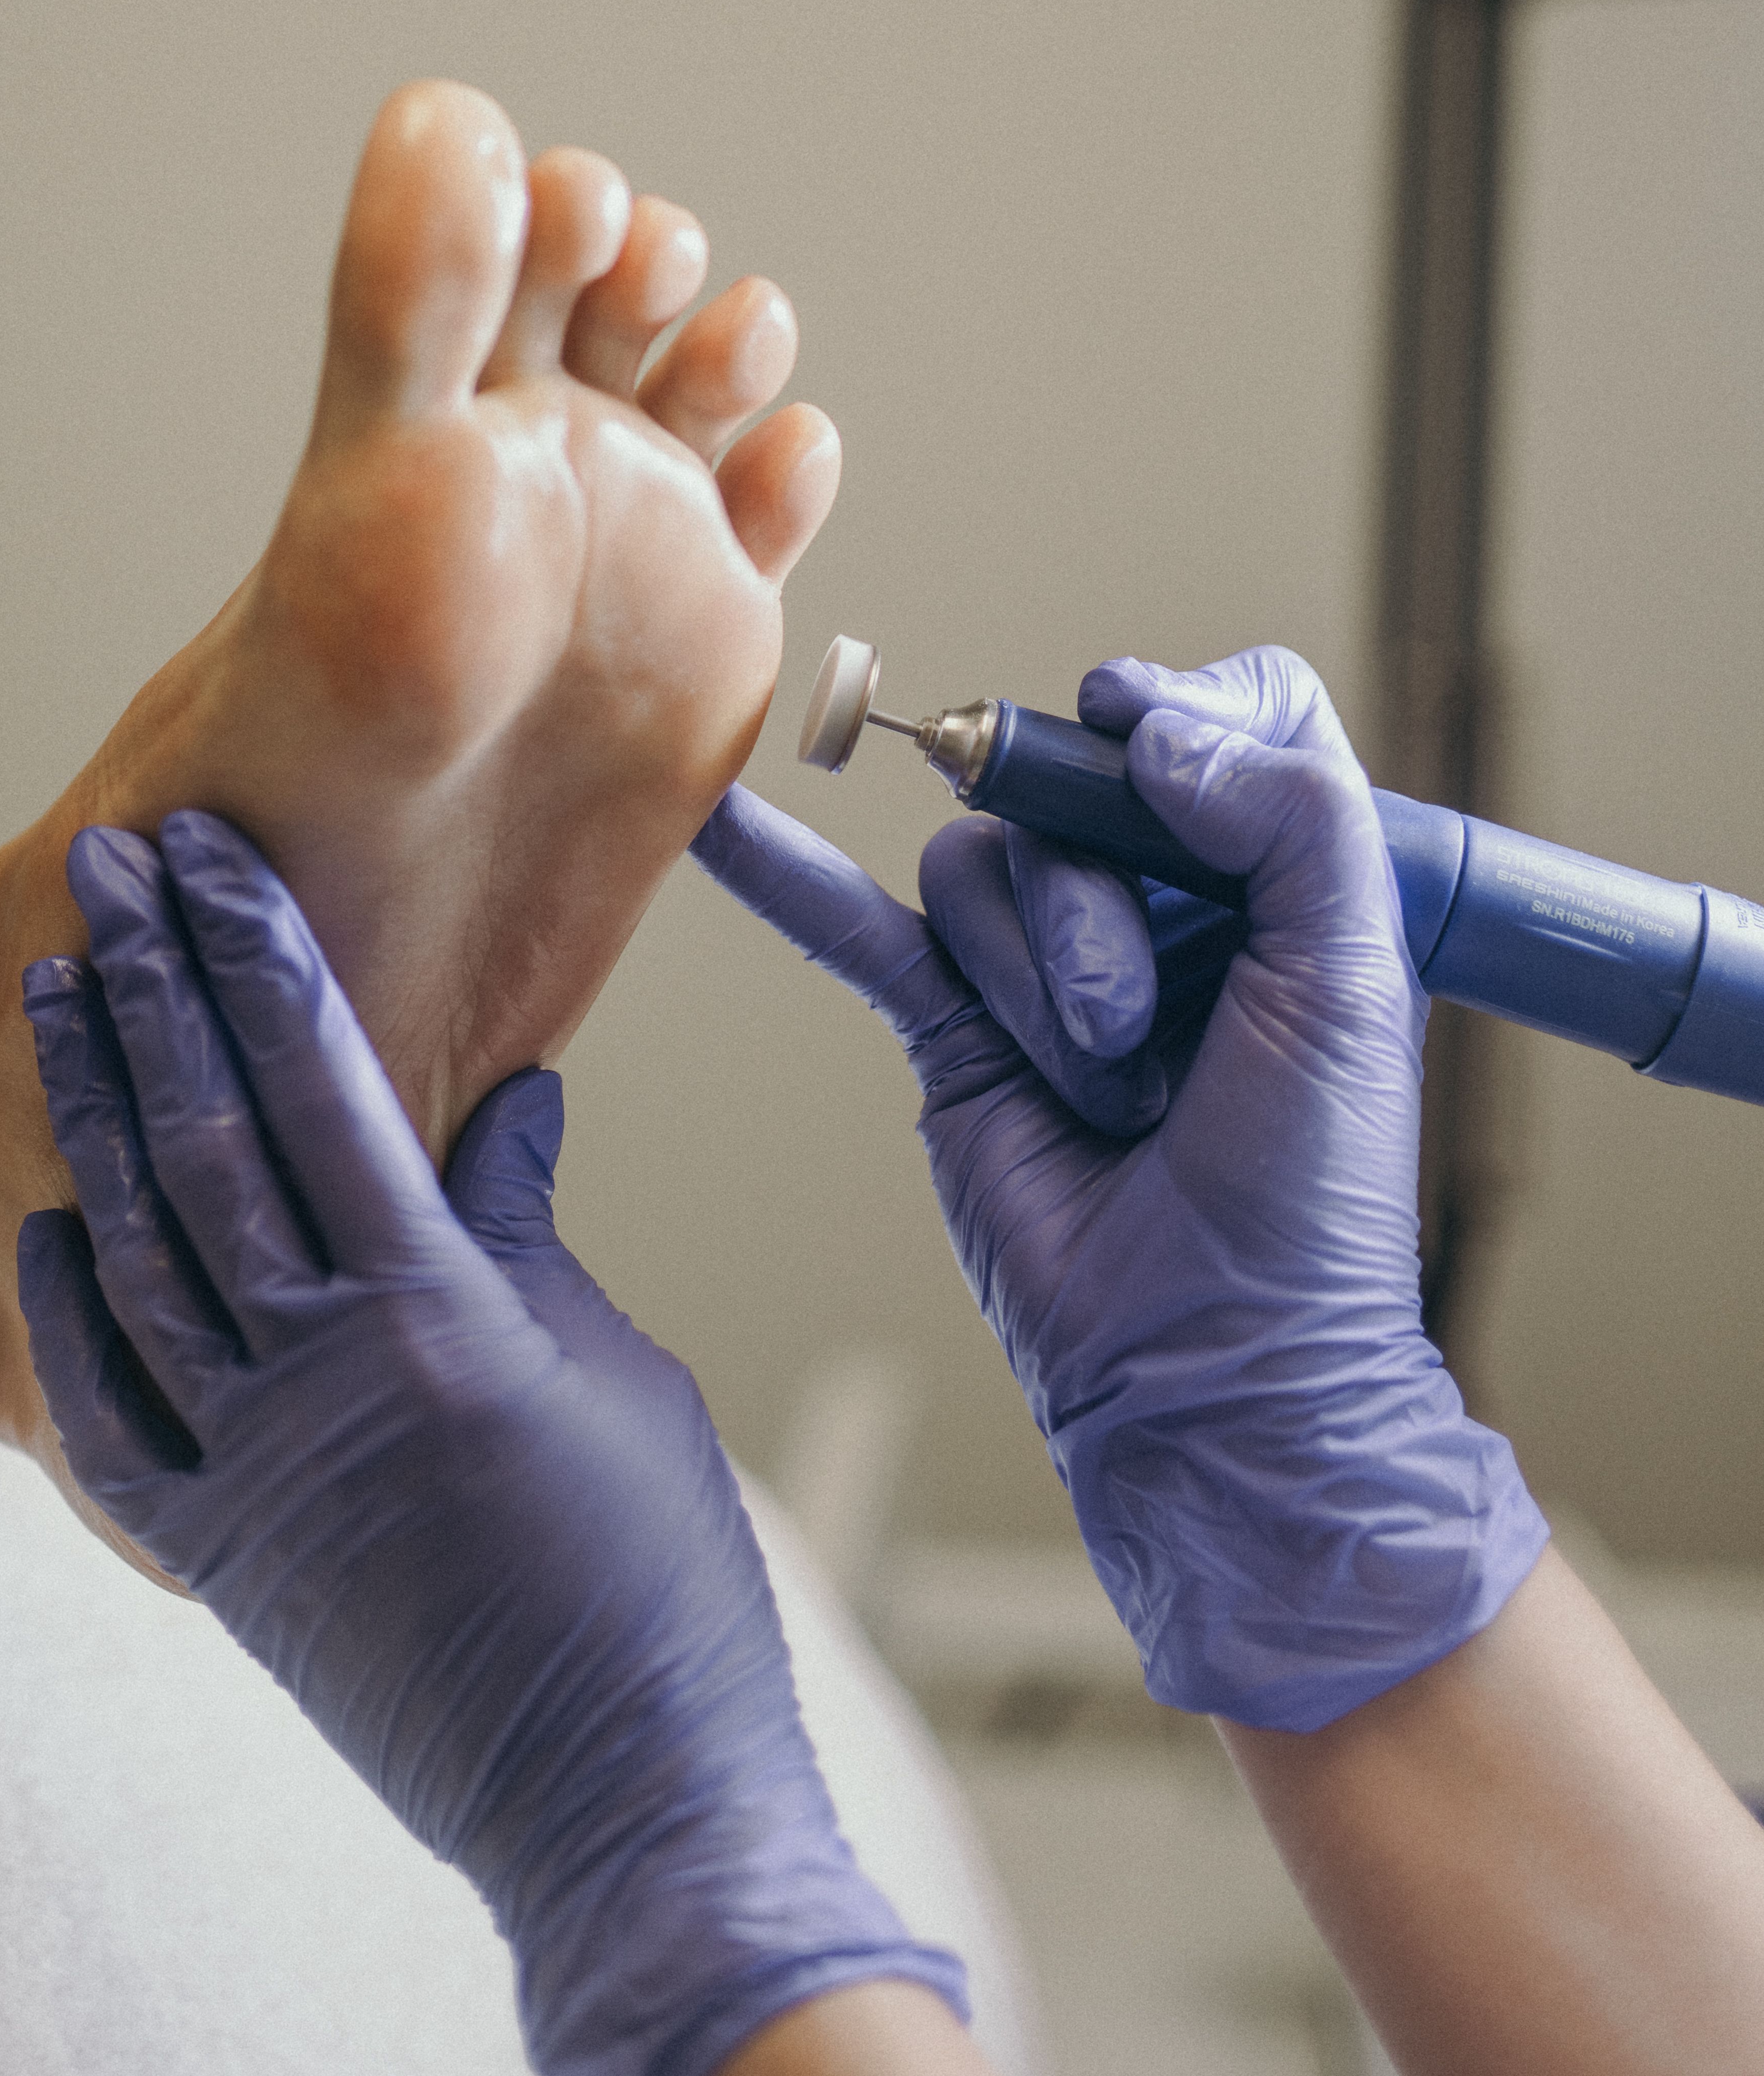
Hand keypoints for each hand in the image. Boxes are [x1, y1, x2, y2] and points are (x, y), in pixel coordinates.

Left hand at [17, 811, 962, 2075]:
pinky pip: (110, 1424)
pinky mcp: (229, 1564)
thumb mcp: (618, 1377)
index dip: (261, 961)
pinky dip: (72, 1319)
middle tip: (111, 871)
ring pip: (139, 1257)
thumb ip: (532, 1237)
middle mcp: (328, 1384)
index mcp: (445, 1321)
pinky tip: (51, 1228)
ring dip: (94, 1114)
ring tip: (61, 992)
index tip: (213, 860)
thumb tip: (500, 1111)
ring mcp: (259, 1479)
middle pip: (209, 1144)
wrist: (627, 1811)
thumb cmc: (660, 1594)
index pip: (325, 1092)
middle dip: (152, 991)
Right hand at [692, 647, 1547, 1730]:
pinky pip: (858, 926)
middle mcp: (1156, 903)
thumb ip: (1293, 814)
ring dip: (1039, 977)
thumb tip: (1147, 721)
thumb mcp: (1350, 981)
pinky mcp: (949, 1030)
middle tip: (1150, 1023)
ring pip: (983, 866)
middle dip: (1106, 903)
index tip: (1143, 731)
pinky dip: (790, 874)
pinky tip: (726, 823)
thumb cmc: (1309, 1197)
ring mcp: (1041, 964)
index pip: (1220, 717)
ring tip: (1102, 1088)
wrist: (1212, 1364)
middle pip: (1078, 788)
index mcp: (1270, 881)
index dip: (1181, 711)